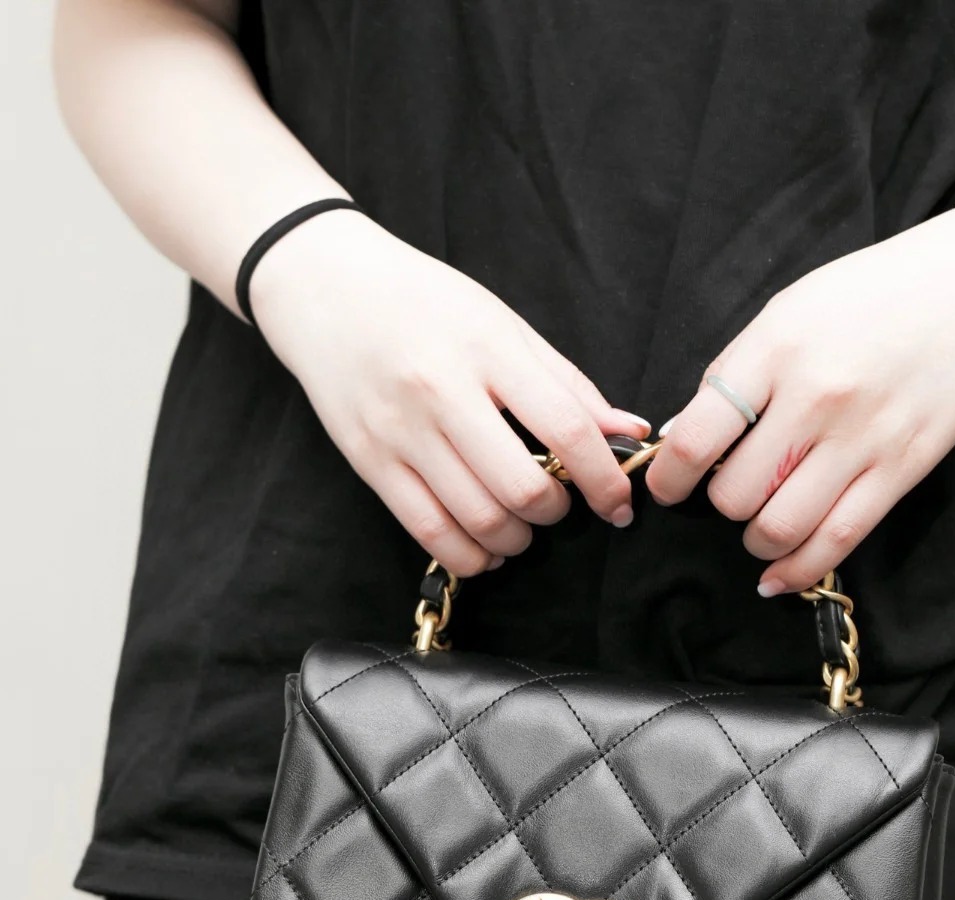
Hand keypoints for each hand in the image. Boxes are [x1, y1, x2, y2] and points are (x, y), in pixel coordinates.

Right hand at [250, 211, 648, 574]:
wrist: (325, 288)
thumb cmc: (424, 303)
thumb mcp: (502, 325)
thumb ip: (566, 384)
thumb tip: (629, 432)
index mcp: (487, 349)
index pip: (566, 429)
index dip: (604, 479)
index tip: (618, 504)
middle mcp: (441, 391)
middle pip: (522, 488)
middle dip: (555, 513)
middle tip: (558, 506)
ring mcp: (400, 431)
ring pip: (478, 520)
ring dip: (516, 540)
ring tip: (522, 528)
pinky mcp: (369, 461)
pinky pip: (429, 532)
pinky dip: (469, 555)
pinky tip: (484, 548)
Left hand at [646, 197, 954, 594]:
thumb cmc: (869, 297)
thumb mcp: (788, 312)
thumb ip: (736, 375)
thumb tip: (681, 438)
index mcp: (776, 350)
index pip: (696, 440)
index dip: (668, 480)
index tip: (666, 487)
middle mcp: (817, 398)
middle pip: (734, 494)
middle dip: (720, 503)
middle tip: (732, 488)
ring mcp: (862, 439)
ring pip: (777, 528)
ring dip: (755, 540)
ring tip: (758, 525)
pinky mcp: (900, 471)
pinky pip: (834, 542)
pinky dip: (795, 570)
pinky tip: (775, 575)